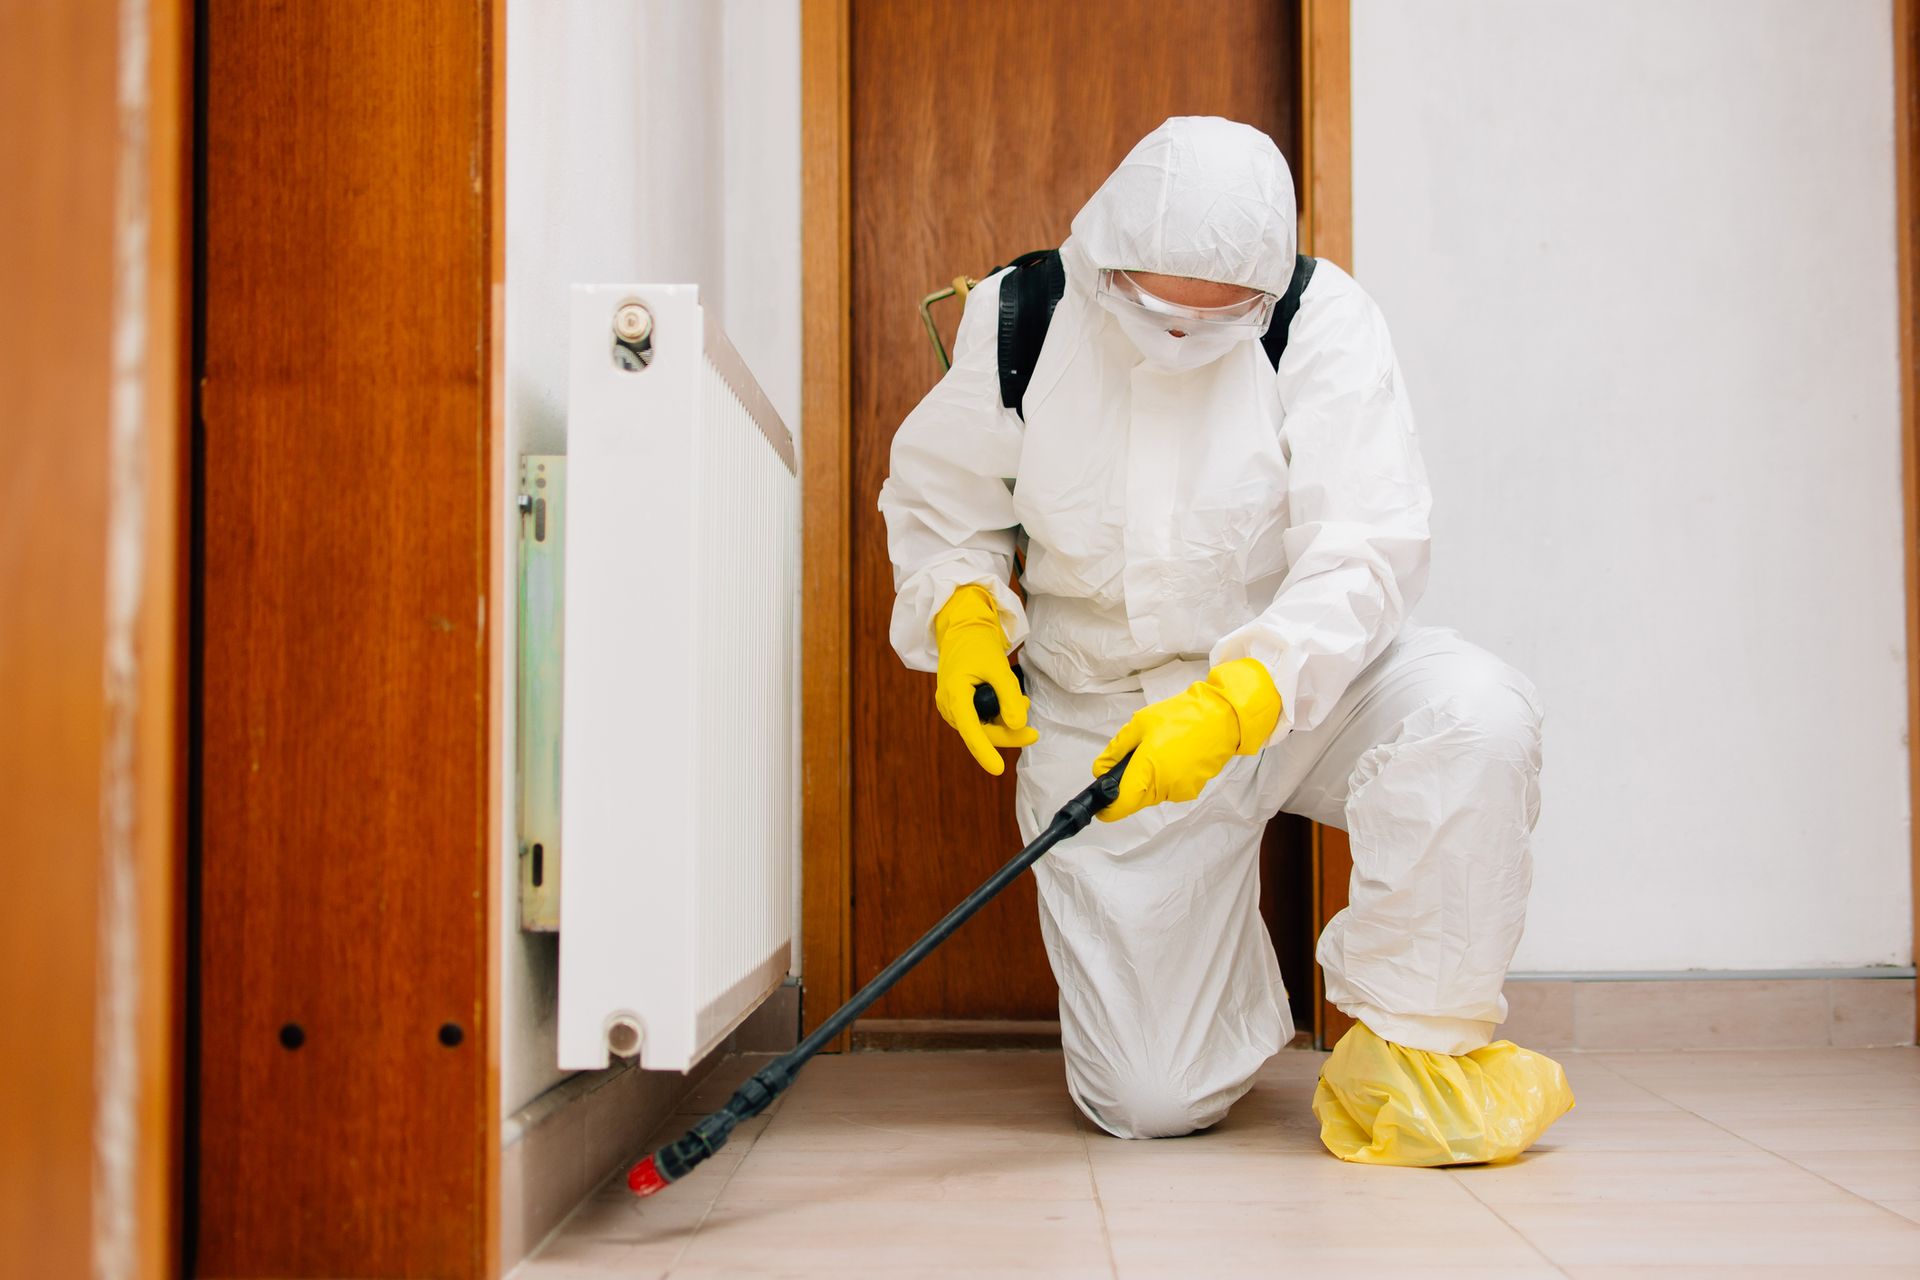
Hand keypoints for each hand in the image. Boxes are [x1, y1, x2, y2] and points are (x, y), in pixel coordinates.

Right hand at [934, 585, 1038, 774]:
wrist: (963, 631)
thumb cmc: (978, 645)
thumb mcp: (998, 667)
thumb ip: (1009, 696)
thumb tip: (1018, 725)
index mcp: (954, 695)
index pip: (970, 730)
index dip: (984, 751)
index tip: (998, 769)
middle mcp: (949, 707)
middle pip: (981, 733)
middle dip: (1008, 733)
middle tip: (1034, 733)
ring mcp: (953, 709)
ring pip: (983, 728)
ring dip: (1005, 722)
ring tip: (1022, 701)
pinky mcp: (960, 708)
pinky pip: (981, 720)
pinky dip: (998, 715)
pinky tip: (1010, 702)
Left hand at [1092, 658, 1280, 821]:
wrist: (1222, 719)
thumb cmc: (1181, 716)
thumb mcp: (1140, 724)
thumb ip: (1116, 750)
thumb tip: (1101, 770)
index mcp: (1147, 772)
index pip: (1119, 806)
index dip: (1106, 806)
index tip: (1102, 798)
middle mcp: (1163, 789)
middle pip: (1134, 800)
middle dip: (1128, 785)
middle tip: (1134, 757)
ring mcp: (1179, 792)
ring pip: (1151, 795)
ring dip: (1148, 780)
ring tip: (1159, 750)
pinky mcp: (1192, 791)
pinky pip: (1168, 790)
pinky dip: (1165, 777)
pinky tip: (1174, 755)